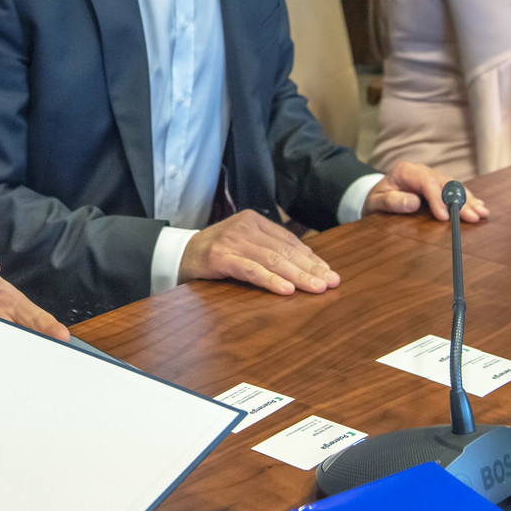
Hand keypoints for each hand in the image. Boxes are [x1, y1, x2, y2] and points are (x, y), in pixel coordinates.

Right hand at [177, 209, 338, 293]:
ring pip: (272, 260)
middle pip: (284, 250)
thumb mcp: (245, 245)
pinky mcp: (220, 257)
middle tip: (331, 282)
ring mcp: (232, 240)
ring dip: (297, 276)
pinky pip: (250, 270)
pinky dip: (270, 280)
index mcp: (254, 220)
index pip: (289, 241)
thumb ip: (270, 250)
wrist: (179, 255)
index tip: (329, 273)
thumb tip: (308, 265)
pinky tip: (286, 289)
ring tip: (316, 288)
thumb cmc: (218, 254)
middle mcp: (245, 226)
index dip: (311, 258)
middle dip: (310, 268)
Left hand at [364, 161, 488, 222]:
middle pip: (445, 184)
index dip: (437, 199)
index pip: (426, 182)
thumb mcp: (376, 202)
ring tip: (482, 213)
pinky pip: (456, 190)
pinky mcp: (438, 185)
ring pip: (454, 186)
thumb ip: (391, 201)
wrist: (376, 196)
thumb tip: (412, 202)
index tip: (444, 217)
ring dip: (469, 200)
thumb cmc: (376, 199)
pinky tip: (480, 206)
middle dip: (460, 201)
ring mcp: (432, 177)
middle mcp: (422, 171)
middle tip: (472, 217)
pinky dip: (468, 199)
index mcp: (406, 171)